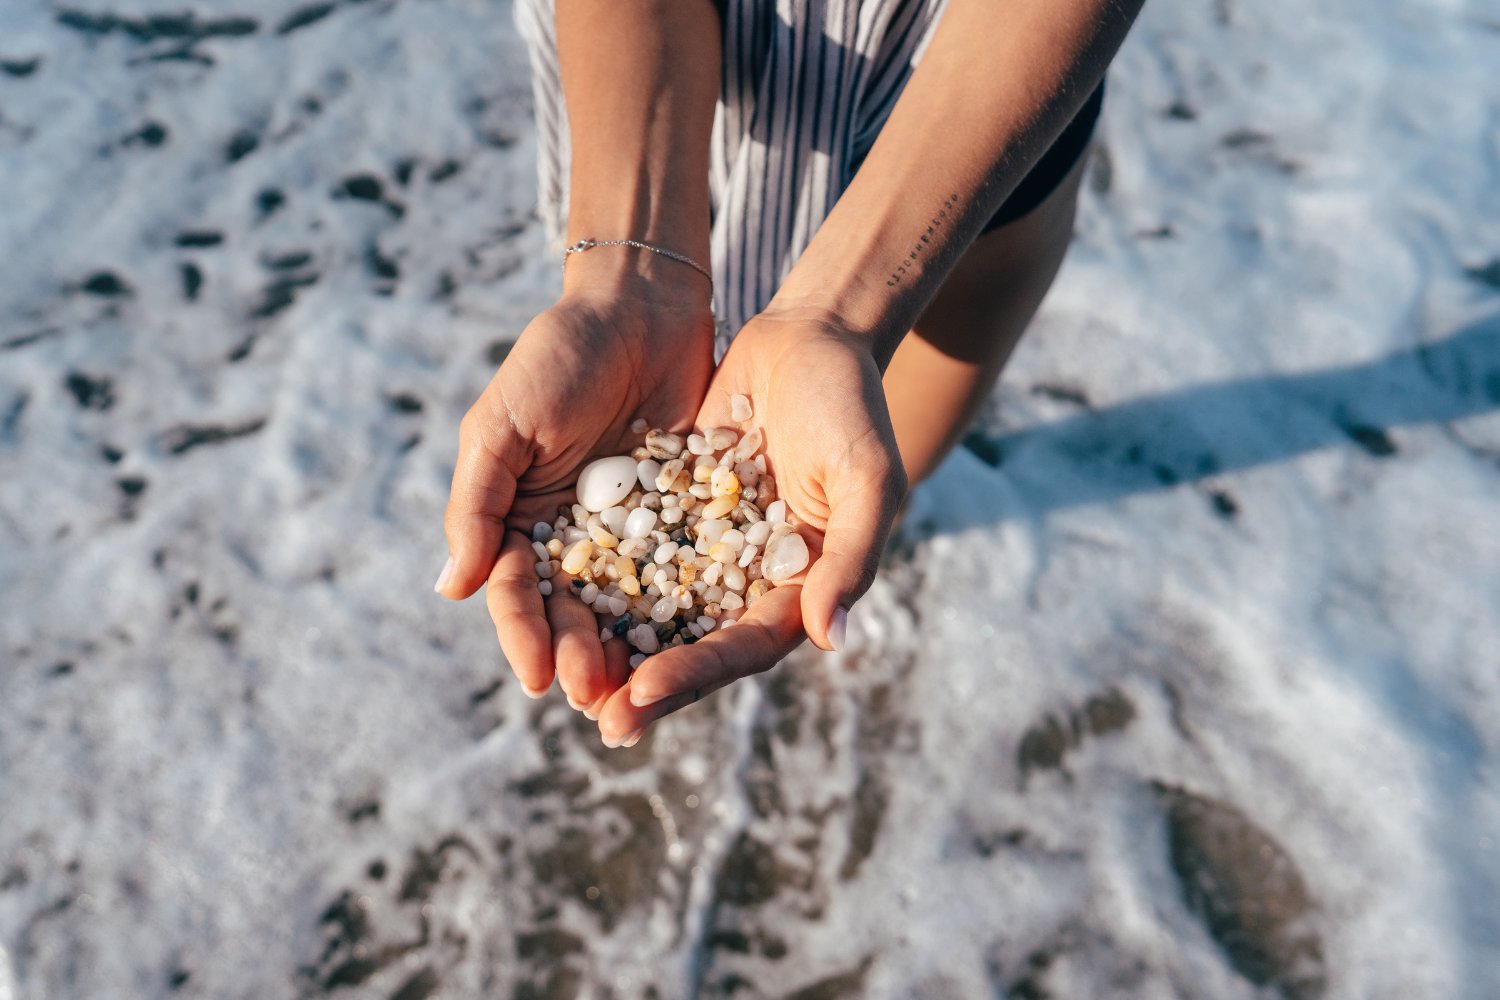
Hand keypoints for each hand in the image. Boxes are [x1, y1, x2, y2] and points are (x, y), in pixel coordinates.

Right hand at [437, 279, 714, 711]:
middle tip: (599, 700)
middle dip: (582, 657)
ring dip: (632, 652)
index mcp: (520, 520)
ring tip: (644, 692)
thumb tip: (451, 591)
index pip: (516, 593)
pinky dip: (690, 610)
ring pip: (630, 607)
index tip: (537, 678)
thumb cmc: (557, 358)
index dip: (524, 636)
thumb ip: (477, 505)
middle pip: (573, 613)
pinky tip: (700, 644)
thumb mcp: (503, 426)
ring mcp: (633, 531)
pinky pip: (687, 572)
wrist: (641, 306)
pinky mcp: (688, 517)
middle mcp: (574, 537)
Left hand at [590, 310, 908, 745]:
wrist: (810, 337)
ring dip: (612, 644)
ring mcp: (705, 547)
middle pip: (692, 645)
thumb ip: (853, 557)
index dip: (694, 675)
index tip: (641, 694)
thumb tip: (830, 638)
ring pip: (651, 609)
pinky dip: (595, 578)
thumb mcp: (867, 478)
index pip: (743, 648)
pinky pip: (627, 552)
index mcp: (798, 588)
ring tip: (561, 676)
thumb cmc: (853, 406)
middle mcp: (747, 581)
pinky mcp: (670, 510)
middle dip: (644, 684)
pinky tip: (550, 597)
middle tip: (598, 720)